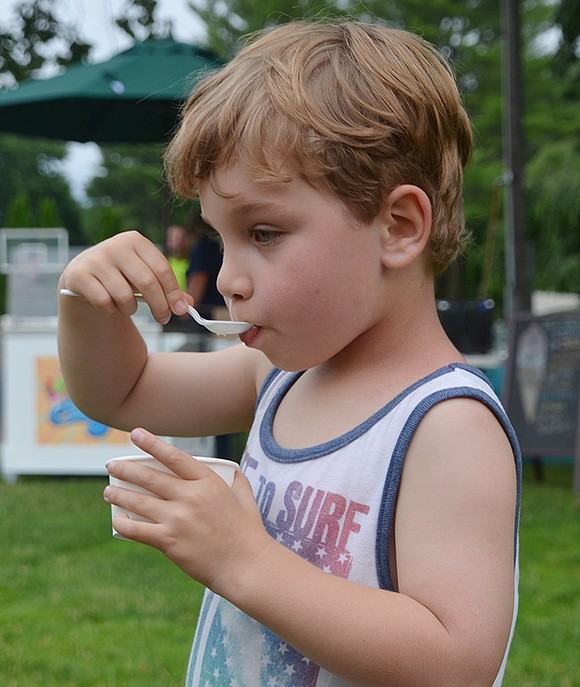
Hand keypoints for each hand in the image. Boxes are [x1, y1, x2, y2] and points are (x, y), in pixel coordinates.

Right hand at [58, 230, 191, 323]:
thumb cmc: (121, 276)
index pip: (162, 268)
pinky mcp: (79, 275)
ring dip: (130, 309)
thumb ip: (166, 288)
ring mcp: (96, 259)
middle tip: (163, 319)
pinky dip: (110, 310)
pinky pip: (104, 302)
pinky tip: (108, 304)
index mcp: (136, 241)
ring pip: (125, 296)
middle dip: (159, 306)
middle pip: (147, 283)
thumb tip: (187, 303)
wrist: (82, 276)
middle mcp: (116, 246)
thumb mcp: (144, 276)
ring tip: (127, 306)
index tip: (180, 310)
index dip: (173, 292)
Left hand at [104, 428, 269, 593]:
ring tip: (109, 491)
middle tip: (111, 465)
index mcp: (208, 482)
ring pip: (139, 502)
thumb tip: (232, 471)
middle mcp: (190, 496)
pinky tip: (117, 519)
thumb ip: (237, 482)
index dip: (152, 444)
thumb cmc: (248, 533)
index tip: (136, 434)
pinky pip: (137, 530)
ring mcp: (178, 519)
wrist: (246, 565)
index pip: (174, 457)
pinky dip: (124, 524)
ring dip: (119, 494)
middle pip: (150, 477)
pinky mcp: (169, 541)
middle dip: (126, 469)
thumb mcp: (245, 499)